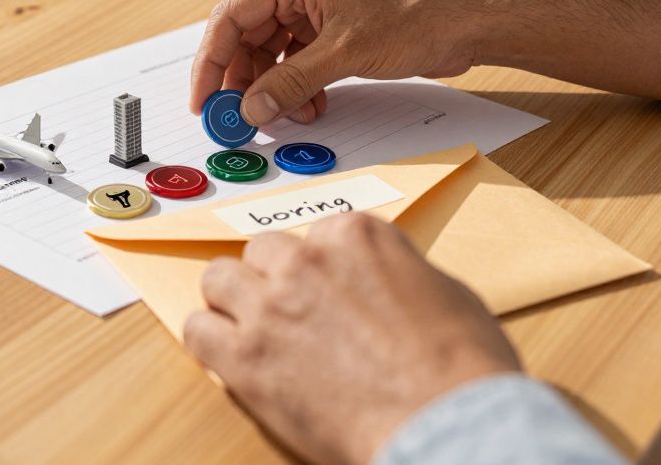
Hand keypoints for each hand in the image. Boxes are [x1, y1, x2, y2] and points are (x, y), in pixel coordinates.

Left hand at [184, 213, 519, 464]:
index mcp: (357, 237)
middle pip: (265, 251)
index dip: (324, 266)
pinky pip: (198, 329)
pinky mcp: (244, 357)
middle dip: (275, 278)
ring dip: (234, 300)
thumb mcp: (446, 294)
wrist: (445, 426)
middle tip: (291, 310)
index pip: (320, 233)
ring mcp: (270, 306)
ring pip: (220, 279)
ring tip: (252, 327)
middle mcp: (307, 260)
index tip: (327, 287)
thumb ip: (398, 275)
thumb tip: (386, 285)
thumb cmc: (461, 370)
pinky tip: (228, 354)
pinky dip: (210, 339)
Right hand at [189, 0, 494, 124]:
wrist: (466, 21)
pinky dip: (297, 86)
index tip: (204, 99)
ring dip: (274, 88)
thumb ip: (291, 83)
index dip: (212, 61)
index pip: (232, 16)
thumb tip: (252, 109)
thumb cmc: (416, 15)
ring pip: (272, 53)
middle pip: (248, 37)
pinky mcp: (333, 29)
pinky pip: (298, 60)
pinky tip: (310, 107)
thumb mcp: (344, 53)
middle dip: (243, 81)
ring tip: (285, 116)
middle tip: (238, 118)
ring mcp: (316, 8)